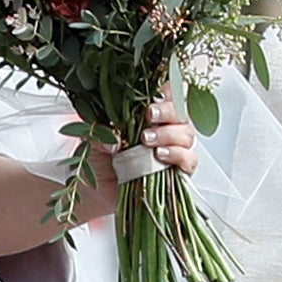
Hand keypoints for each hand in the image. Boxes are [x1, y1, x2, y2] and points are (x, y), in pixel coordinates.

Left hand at [70, 96, 201, 227]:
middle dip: (167, 111)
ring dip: (169, 134)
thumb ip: (100, 134)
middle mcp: (165, 128)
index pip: (170, 93)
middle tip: (149, 115)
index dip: (168, 91)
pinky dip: (178, 155)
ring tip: (146, 140)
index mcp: (148, 113)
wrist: (97, 191)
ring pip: (187, 134)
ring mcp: (173, 149)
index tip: (154, 96)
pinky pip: (190, 160)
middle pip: (181, 112)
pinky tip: (160, 156)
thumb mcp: (92, 140)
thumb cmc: (98, 159)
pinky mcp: (177, 171)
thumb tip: (115, 140)